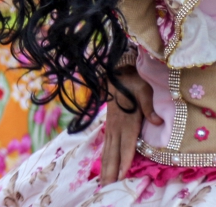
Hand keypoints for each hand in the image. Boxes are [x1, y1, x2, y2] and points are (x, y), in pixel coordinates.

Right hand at [101, 67, 162, 184]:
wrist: (115, 73)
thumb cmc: (132, 82)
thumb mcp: (144, 91)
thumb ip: (149, 107)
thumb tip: (159, 121)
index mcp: (126, 122)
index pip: (126, 146)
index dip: (124, 162)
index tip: (121, 176)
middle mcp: (116, 128)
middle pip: (113, 153)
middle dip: (110, 171)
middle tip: (106, 187)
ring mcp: (111, 127)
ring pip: (107, 151)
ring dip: (105, 167)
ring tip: (102, 181)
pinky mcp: (110, 126)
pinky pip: (106, 145)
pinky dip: (104, 157)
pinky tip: (104, 164)